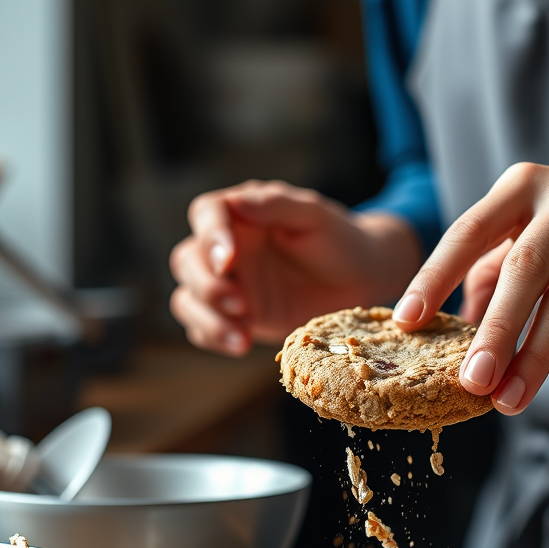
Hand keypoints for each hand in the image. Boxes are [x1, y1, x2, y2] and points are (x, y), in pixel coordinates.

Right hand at [170, 181, 421, 355]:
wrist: (360, 280)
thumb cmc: (338, 239)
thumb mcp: (314, 215)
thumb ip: (276, 206)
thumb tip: (237, 203)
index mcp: (240, 212)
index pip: (207, 213)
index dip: (210, 236)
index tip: (229, 260)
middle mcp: (225, 247)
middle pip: (187, 261)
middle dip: (207, 286)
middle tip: (241, 305)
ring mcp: (227, 284)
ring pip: (189, 299)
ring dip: (207, 319)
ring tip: (242, 337)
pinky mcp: (234, 317)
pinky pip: (205, 329)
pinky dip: (215, 338)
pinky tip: (242, 344)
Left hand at [393, 120, 548, 414]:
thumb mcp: (532, 231)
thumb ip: (492, 272)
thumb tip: (453, 329)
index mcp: (515, 190)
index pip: (464, 233)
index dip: (432, 277)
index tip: (404, 320)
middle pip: (509, 266)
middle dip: (484, 328)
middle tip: (459, 380)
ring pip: (548, 289)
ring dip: (520, 348)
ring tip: (495, 395)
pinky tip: (529, 383)